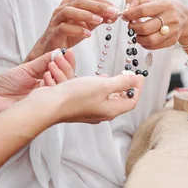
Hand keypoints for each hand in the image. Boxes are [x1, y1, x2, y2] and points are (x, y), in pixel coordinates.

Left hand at [0, 49, 75, 120]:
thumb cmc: (4, 85)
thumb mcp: (26, 68)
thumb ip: (43, 61)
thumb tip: (58, 51)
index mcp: (47, 82)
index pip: (64, 73)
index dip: (68, 62)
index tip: (68, 51)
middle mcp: (50, 92)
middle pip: (69, 82)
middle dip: (67, 67)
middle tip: (61, 57)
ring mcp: (47, 100)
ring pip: (65, 90)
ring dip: (62, 74)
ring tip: (52, 65)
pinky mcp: (42, 108)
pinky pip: (55, 98)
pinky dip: (53, 84)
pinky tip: (46, 76)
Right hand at [27, 0, 119, 61]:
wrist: (53, 48)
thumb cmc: (70, 34)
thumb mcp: (88, 24)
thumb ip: (100, 18)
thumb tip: (114, 14)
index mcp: (71, 3)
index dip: (102, 0)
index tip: (115, 8)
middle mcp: (62, 8)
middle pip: (80, 1)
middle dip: (98, 6)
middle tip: (112, 12)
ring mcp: (56, 19)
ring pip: (69, 11)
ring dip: (86, 15)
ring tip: (100, 21)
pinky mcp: (53, 32)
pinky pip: (64, 28)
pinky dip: (77, 30)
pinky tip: (88, 34)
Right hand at [28, 74, 144, 123]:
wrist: (48, 105)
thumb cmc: (74, 97)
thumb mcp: (103, 86)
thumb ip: (121, 83)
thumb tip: (135, 80)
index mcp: (111, 110)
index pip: (132, 101)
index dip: (137, 88)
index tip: (138, 75)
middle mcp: (101, 113)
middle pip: (119, 100)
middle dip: (124, 86)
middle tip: (126, 75)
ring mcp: (89, 111)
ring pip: (105, 98)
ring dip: (109, 86)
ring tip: (110, 75)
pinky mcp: (78, 106)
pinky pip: (92, 96)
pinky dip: (96, 87)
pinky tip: (92, 79)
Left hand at [121, 0, 187, 49]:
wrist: (187, 19)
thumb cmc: (168, 8)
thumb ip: (137, 0)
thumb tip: (125, 10)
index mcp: (165, 5)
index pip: (143, 10)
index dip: (130, 14)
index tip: (125, 16)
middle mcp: (170, 18)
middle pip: (146, 28)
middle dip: (134, 28)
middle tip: (131, 26)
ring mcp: (172, 31)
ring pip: (150, 40)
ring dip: (139, 38)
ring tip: (137, 34)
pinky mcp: (172, 41)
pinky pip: (154, 46)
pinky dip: (145, 44)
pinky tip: (144, 39)